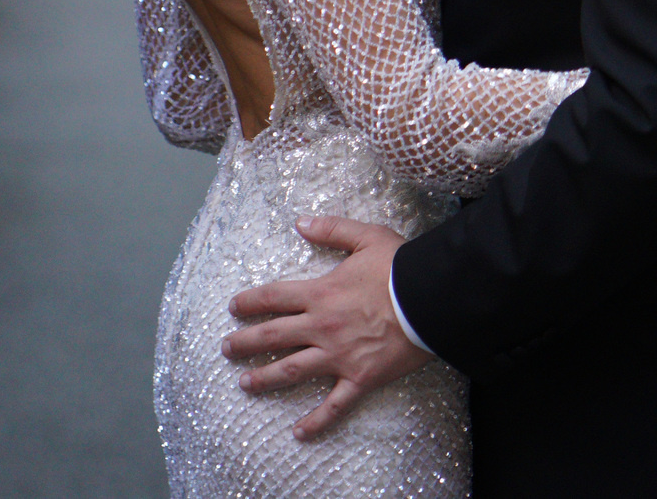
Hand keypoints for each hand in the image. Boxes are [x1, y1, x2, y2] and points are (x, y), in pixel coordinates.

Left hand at [223, 217, 429, 439]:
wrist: (431, 300)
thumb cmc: (400, 267)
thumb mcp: (365, 236)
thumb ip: (331, 229)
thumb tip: (300, 222)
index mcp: (320, 293)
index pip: (273, 297)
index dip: (250, 302)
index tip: (233, 307)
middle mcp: (322, 326)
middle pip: (273, 336)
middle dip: (245, 343)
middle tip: (225, 349)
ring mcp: (338, 356)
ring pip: (292, 370)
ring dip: (265, 378)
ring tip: (245, 385)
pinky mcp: (360, 378)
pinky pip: (334, 405)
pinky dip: (316, 421)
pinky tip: (298, 434)